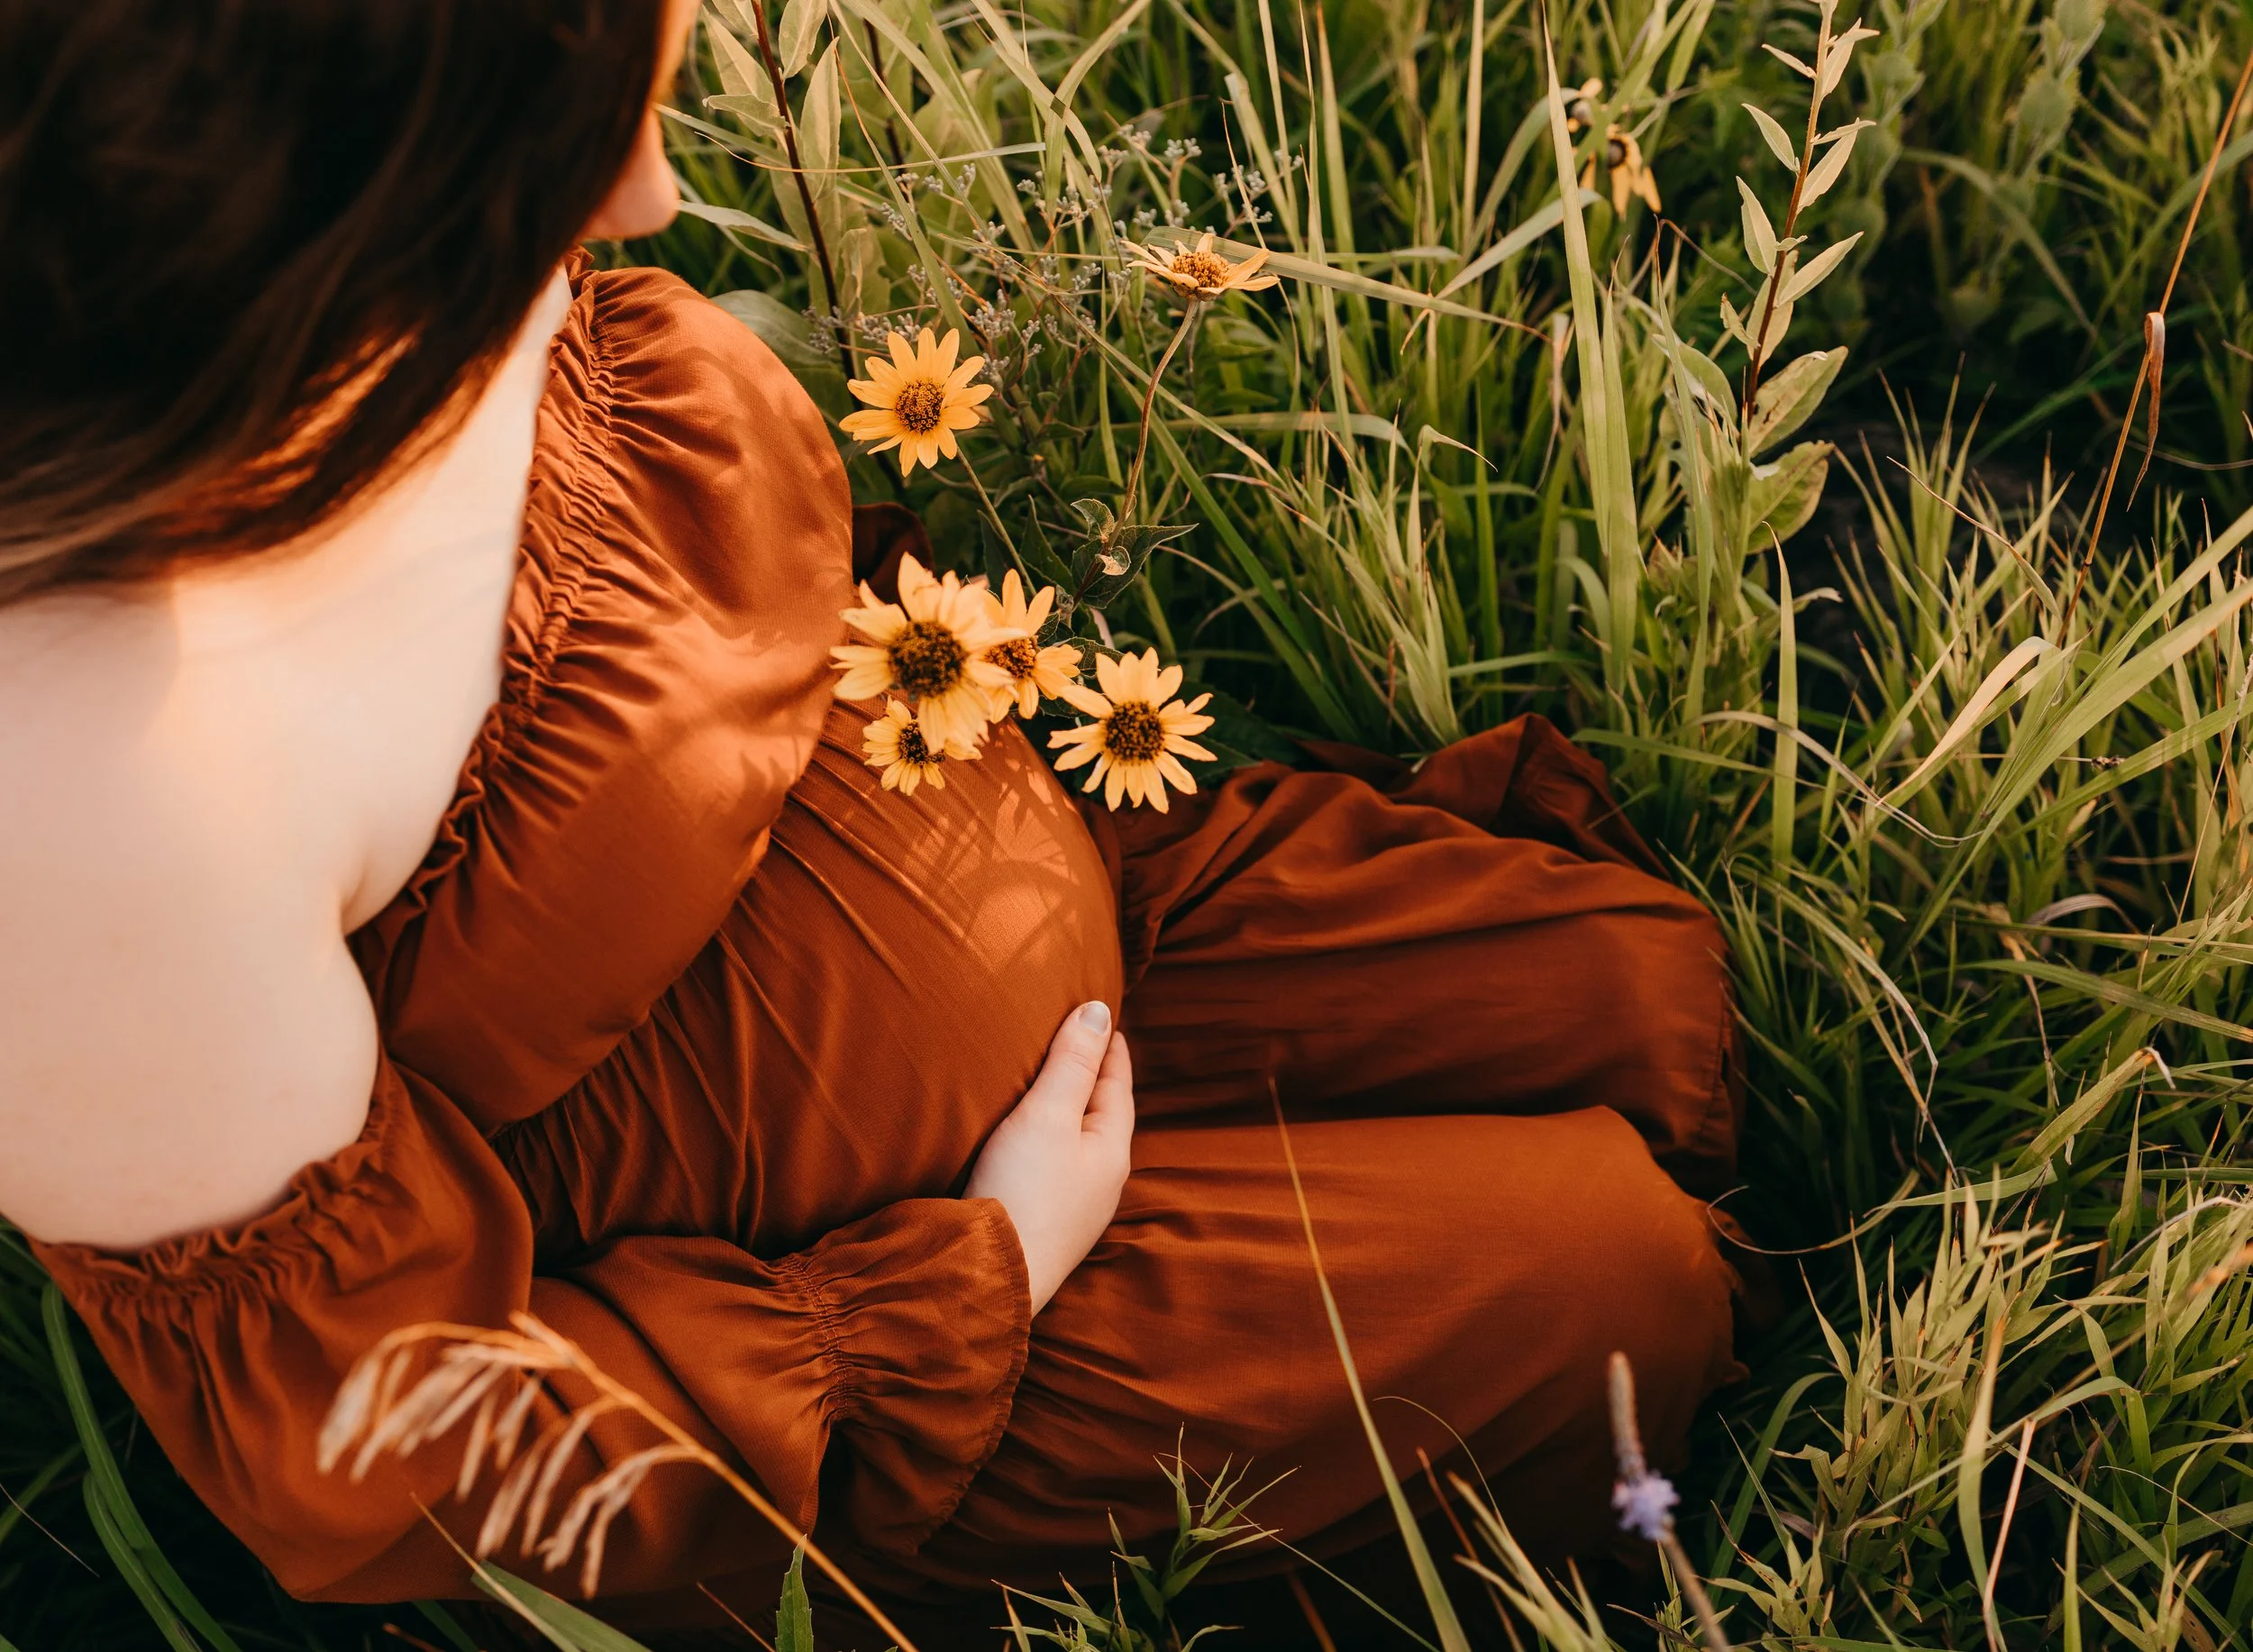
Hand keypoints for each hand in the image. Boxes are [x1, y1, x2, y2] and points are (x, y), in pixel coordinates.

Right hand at [966, 1001, 1134, 1313]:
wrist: (987, 1277)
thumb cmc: (1022, 1191)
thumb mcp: (1048, 1115)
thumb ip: (1072, 1063)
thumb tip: (1099, 1010)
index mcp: (1111, 1151)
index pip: (1117, 1084)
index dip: (1109, 1048)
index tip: (1102, 1016)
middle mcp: (1100, 1182)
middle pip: (1102, 1114)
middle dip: (1092, 1077)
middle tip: (1079, 1042)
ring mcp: (1073, 1208)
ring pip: (1078, 1143)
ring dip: (1068, 1111)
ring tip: (1051, 1085)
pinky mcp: (1042, 1224)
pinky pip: (1053, 1167)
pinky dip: (1047, 1141)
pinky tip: (1026, 1143)